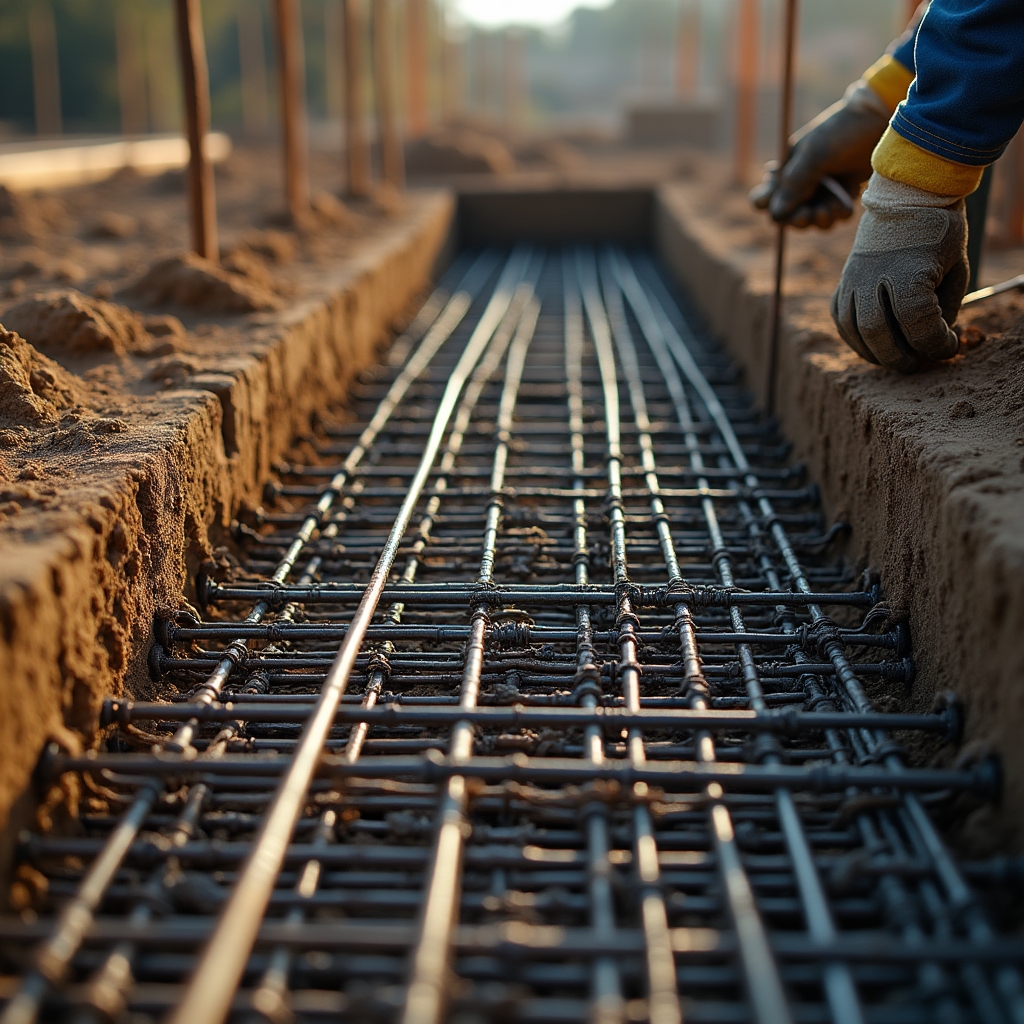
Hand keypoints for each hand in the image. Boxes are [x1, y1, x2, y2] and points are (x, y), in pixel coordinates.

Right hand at [750, 81, 890, 228]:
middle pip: (788, 216)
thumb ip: (794, 184)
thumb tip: (775, 214)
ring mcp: (823, 191)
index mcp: (787, 170)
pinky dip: (838, 215)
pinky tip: (846, 203)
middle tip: (807, 215)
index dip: (767, 206)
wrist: (880, 122)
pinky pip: (834, 217)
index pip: (764, 197)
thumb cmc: (842, 132)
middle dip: (797, 218)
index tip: (779, 205)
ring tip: (830, 210)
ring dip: (819, 220)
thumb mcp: (815, 154)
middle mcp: (802, 184)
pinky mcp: (842, 196)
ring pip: (812, 220)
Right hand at [831, 173, 967, 371]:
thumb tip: (933, 342)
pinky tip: (871, 344)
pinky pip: (840, 318)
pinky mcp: (844, 280)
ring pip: (853, 329)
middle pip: (878, 333)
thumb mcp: (956, 269)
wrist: (908, 196)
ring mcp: (854, 278)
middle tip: (916, 364)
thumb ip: (945, 309)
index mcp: (909, 272)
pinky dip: (853, 337)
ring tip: (893, 359)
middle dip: (899, 356)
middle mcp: (875, 276)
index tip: (949, 345)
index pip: (918, 325)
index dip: (936, 344)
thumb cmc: (939, 233)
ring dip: (873, 352)